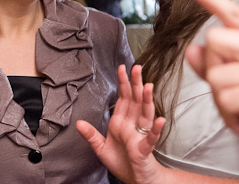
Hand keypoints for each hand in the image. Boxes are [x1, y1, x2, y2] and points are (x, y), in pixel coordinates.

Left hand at [76, 65, 165, 183]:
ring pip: (145, 115)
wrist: (136, 180)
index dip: (123, 83)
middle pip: (135, 101)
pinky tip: (159, 120)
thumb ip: (91, 136)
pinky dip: (155, 129)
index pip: (123, 98)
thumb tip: (78, 123)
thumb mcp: (101, 148)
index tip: (123, 68)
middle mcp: (132, 125)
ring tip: (148, 87)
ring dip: (146, 101)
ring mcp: (140, 136)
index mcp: (121, 122)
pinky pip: (151, 138)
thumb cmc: (122, 162)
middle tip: (137, 67)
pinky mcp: (145, 149)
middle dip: (136, 84)